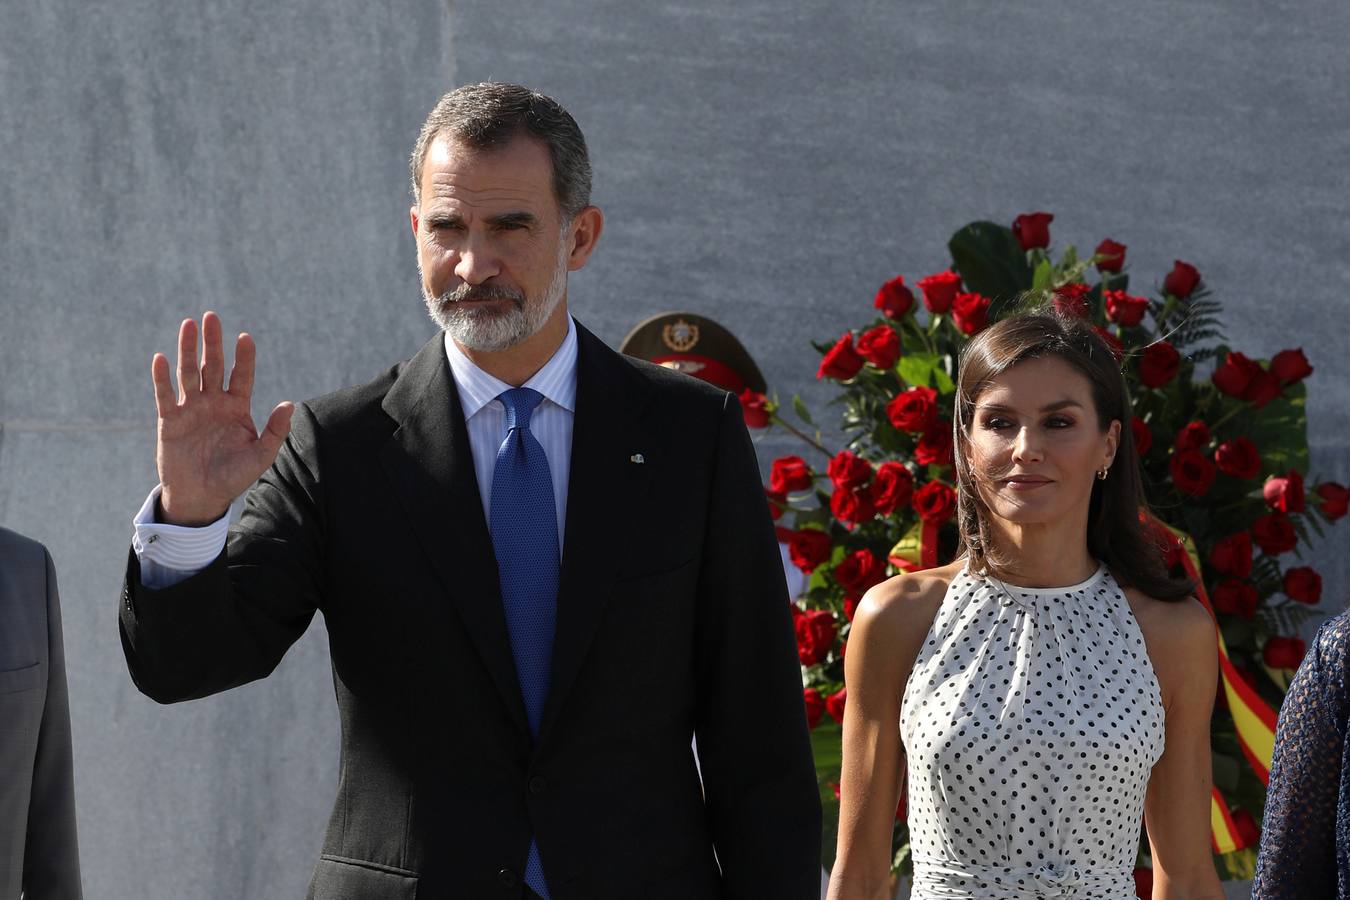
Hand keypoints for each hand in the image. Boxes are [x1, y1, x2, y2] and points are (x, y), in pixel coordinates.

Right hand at [152, 312, 292, 525]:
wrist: (202, 497)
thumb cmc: (233, 477)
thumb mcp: (260, 456)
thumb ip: (275, 431)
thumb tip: (291, 404)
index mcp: (237, 408)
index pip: (242, 376)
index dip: (243, 357)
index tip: (245, 337)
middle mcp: (213, 403)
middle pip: (213, 366)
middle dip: (212, 342)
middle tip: (210, 317)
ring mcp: (191, 409)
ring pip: (189, 373)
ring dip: (187, 349)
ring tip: (188, 324)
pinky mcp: (170, 420)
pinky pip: (166, 395)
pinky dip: (162, 378)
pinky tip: (161, 358)